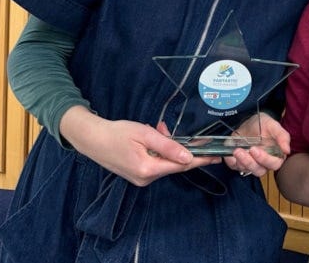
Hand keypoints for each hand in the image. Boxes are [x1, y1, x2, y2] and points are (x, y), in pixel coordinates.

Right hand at [60, 106, 219, 186]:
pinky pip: (156, 163)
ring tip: (156, 129)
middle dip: (179, 146)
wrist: (91, 139)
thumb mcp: (145, 134)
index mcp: (148, 169)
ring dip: (167, 146)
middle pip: (174, 164)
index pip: (182, 165)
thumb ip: (168, 146)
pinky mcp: (137, 175)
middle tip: (169, 129)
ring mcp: (141, 179)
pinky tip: (151, 137)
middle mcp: (145, 178)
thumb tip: (189, 158)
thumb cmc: (117, 133)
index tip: (217, 156)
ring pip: (165, 162)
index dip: (201, 159)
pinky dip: (158, 151)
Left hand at [224, 113, 290, 177]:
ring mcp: (251, 163)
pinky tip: (231, 152)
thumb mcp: (273, 126)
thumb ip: (282, 136)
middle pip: (259, 171)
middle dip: (250, 162)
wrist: (248, 121)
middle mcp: (263, 162)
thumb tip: (287, 150)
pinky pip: (235, 167)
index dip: (265, 160)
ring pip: (247, 170)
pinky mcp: (239, 162)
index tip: (254, 149)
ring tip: (236, 150)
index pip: (274, 164)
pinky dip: (231, 161)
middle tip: (241, 151)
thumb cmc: (263, 124)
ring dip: (241, 162)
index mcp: (275, 155)